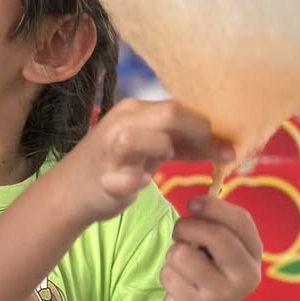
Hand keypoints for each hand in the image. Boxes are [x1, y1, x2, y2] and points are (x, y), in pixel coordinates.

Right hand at [63, 98, 234, 222]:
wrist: (69, 193)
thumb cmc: (115, 168)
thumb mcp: (149, 150)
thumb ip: (181, 144)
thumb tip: (223, 144)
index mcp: (133, 111)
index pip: (178, 107)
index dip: (207, 126)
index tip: (230, 146)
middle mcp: (122, 123)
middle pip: (170, 113)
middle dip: (198, 134)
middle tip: (215, 155)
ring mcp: (110, 149)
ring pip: (149, 138)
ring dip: (165, 150)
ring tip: (162, 166)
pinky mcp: (104, 177)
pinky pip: (127, 176)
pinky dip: (137, 180)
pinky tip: (141, 183)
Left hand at [161, 196, 262, 300]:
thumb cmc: (207, 274)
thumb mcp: (218, 250)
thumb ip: (214, 227)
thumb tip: (196, 204)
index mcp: (254, 255)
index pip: (241, 221)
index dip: (214, 206)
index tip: (192, 203)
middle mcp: (246, 276)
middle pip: (215, 235)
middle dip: (187, 227)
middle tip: (179, 232)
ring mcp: (224, 295)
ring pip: (184, 254)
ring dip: (173, 254)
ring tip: (181, 266)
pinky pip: (170, 275)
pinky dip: (167, 275)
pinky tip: (177, 286)